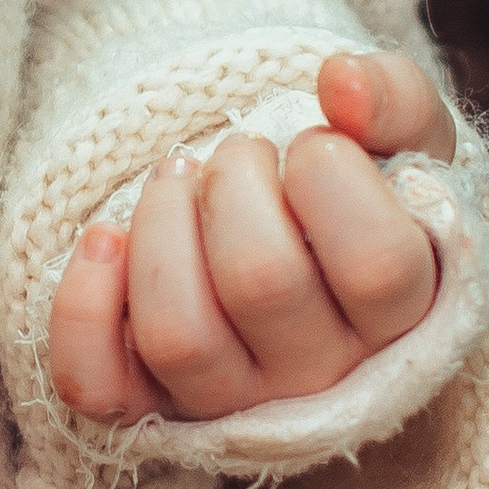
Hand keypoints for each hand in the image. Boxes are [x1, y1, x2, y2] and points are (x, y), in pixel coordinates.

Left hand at [48, 50, 456, 425]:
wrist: (288, 236)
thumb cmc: (356, 188)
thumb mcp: (400, 138)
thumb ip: (393, 97)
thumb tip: (340, 83)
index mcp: (403, 316)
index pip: (378, 264)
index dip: (332, 176)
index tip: (318, 143)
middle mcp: (323, 375)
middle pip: (263, 283)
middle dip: (235, 182)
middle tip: (240, 154)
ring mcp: (235, 400)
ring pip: (178, 336)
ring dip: (160, 227)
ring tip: (176, 179)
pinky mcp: (151, 405)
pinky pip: (99, 382)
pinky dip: (85, 305)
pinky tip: (106, 237)